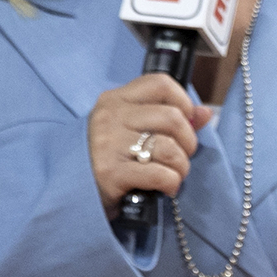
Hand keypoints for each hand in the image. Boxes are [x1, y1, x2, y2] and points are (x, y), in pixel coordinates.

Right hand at [86, 74, 211, 213]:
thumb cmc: (107, 158)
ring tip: (173, 173)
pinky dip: (172, 183)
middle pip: (172, 117)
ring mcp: (108, 144)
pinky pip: (161, 174)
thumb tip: (205, 112)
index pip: (161, 83)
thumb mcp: (131, 131)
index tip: (185, 121)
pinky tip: (165, 187)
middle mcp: (110, 117)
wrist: (72, 192)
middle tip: (180, 155)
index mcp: (115, 100)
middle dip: (188, 141)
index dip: (183, 102)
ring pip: (170, 148)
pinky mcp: (111, 173)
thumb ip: (168, 118)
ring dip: (181, 166)